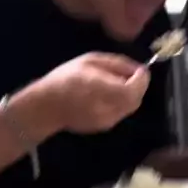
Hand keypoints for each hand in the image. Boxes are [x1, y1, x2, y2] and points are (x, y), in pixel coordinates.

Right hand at [18, 53, 150, 137]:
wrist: (46, 107)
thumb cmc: (65, 79)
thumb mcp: (89, 61)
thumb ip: (116, 64)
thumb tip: (137, 69)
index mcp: (102, 90)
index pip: (134, 90)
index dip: (142, 80)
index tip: (140, 70)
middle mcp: (108, 109)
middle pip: (135, 101)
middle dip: (138, 87)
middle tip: (130, 75)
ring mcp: (107, 121)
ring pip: (129, 108)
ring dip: (129, 95)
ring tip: (116, 83)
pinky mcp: (104, 127)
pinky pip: (120, 113)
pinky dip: (121, 102)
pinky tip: (108, 95)